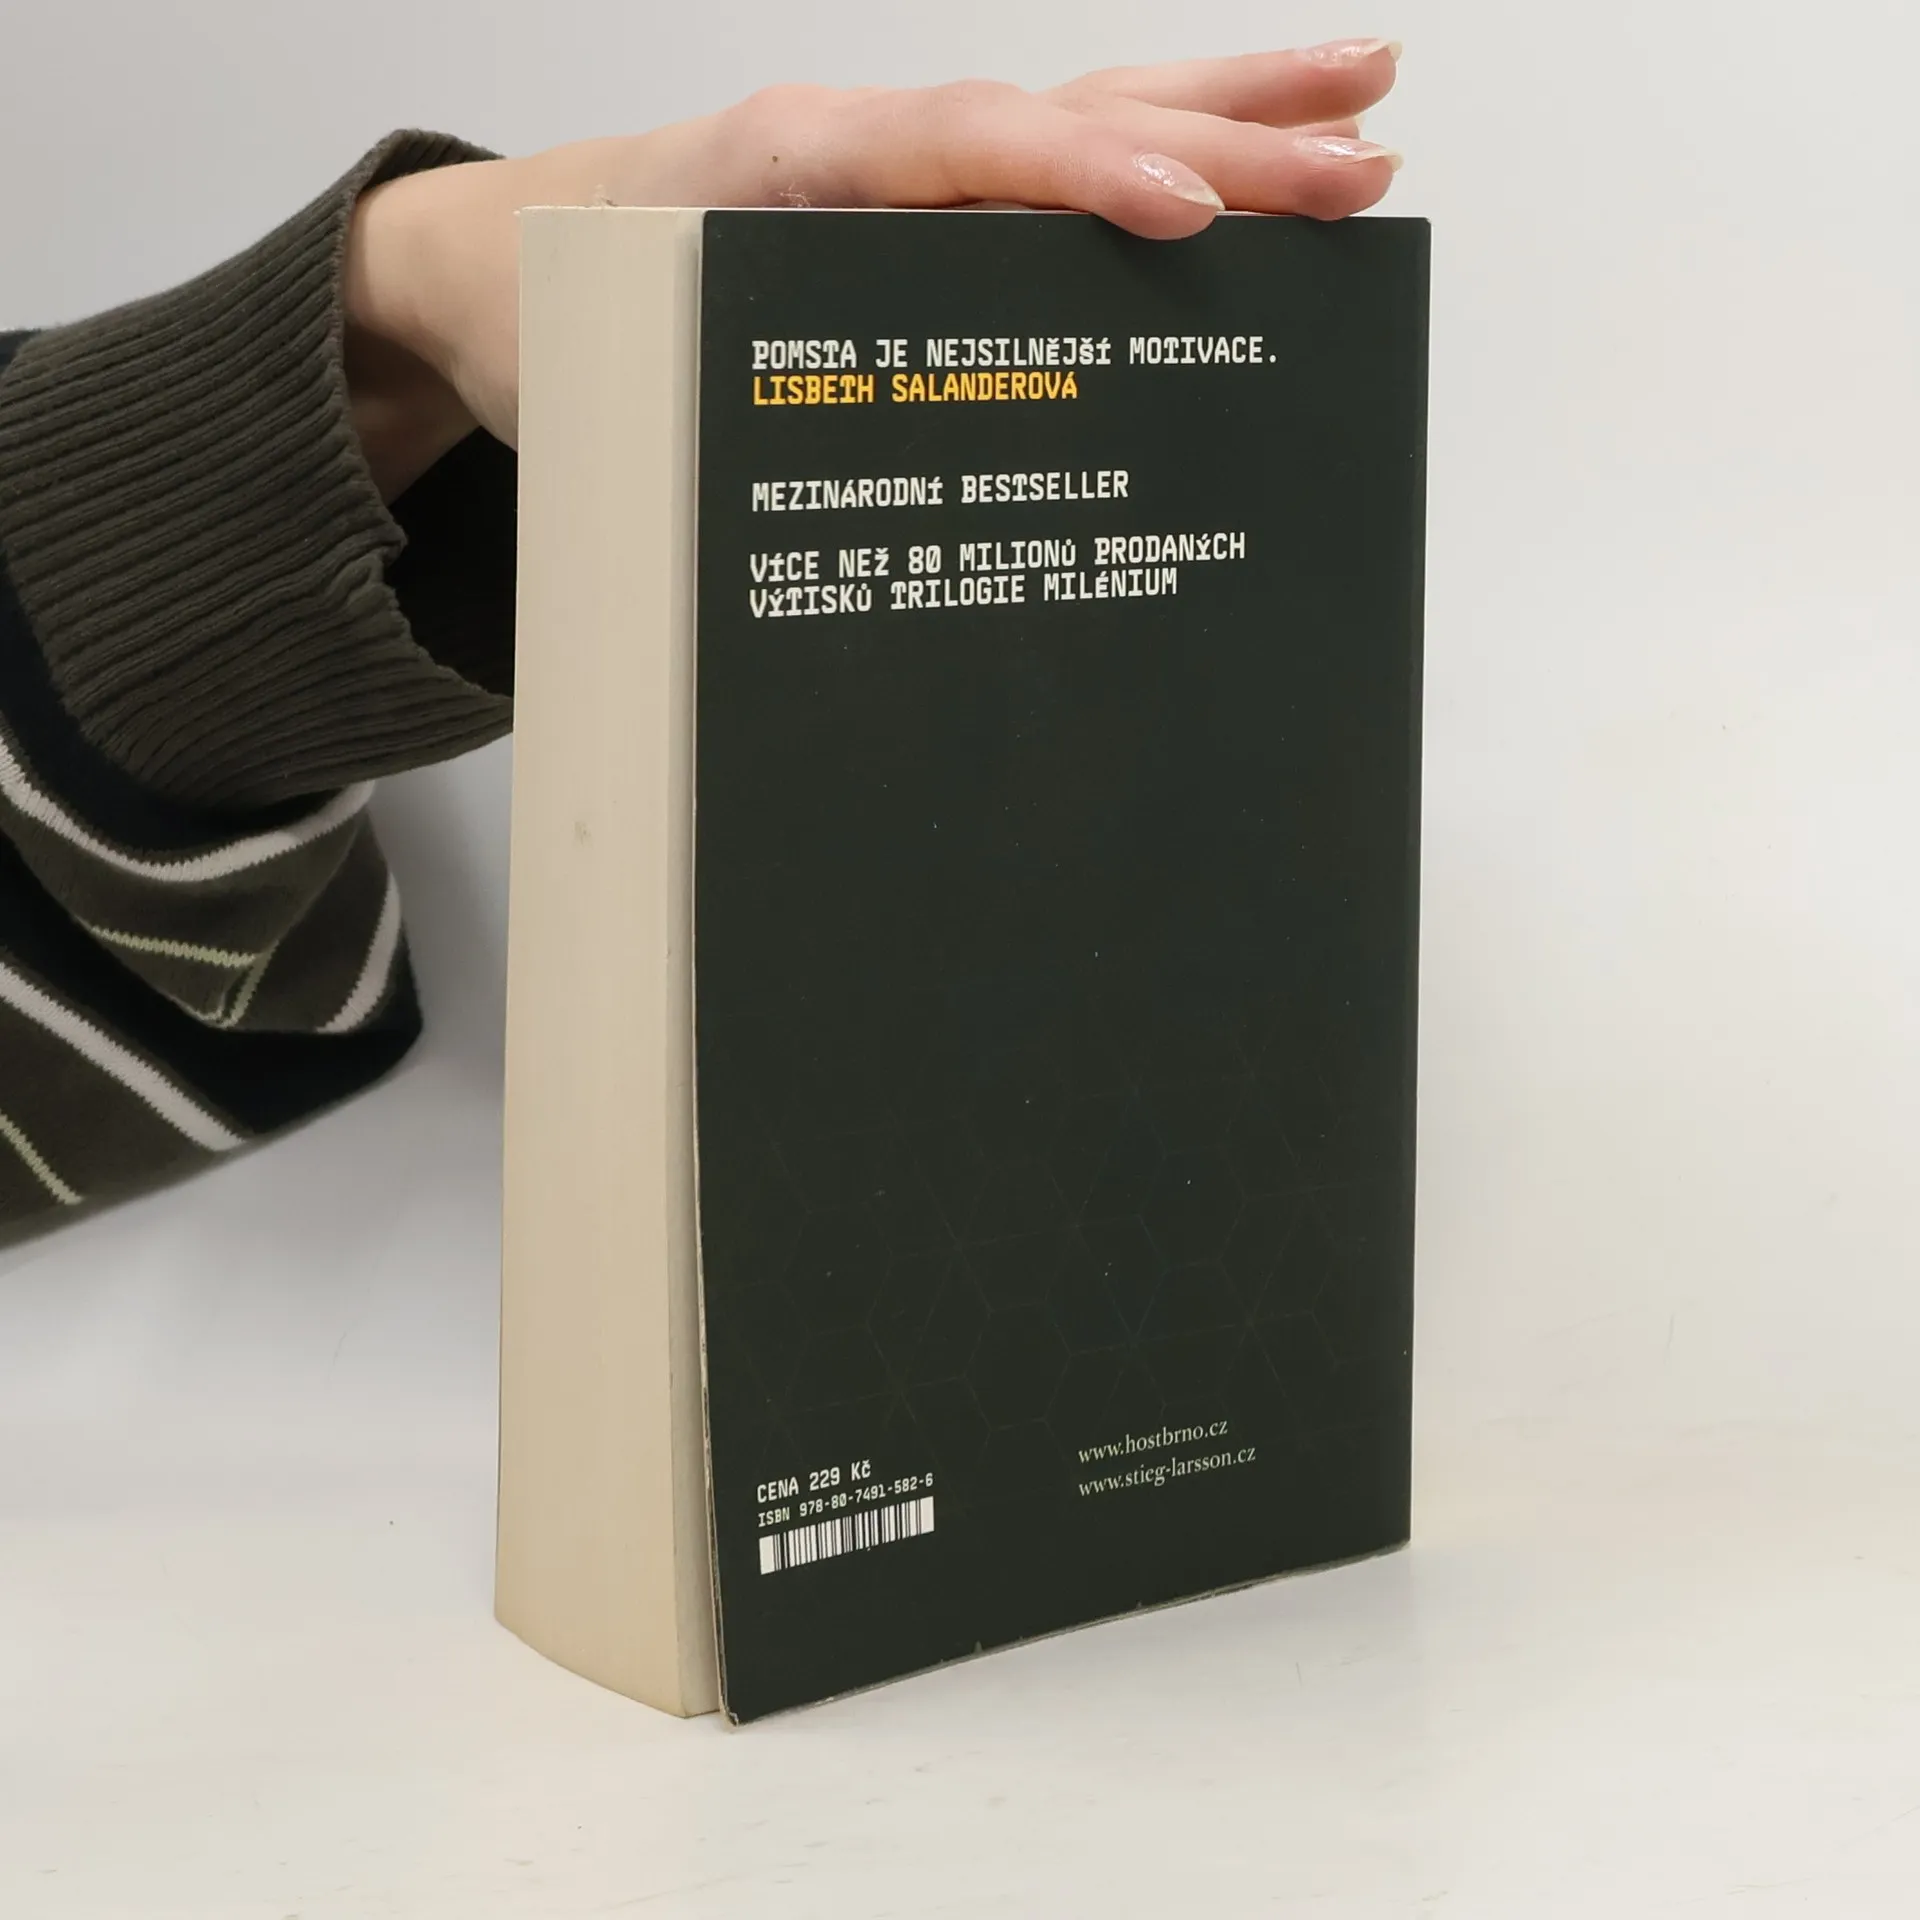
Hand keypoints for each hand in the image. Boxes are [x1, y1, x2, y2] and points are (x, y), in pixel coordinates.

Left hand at [344, 41, 1403, 494]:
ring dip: (1227, 106)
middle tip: (1359, 164)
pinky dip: (1151, 155)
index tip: (1193, 219)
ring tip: (1362, 98)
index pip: (967, 154)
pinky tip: (1229, 164)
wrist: (494, 273)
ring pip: (1084, 118)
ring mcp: (902, 166)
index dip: (1084, 182)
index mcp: (791, 168)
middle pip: (1068, 121)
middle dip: (1224, 138)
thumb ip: (710, 428)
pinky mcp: (916, 202)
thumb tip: (820, 557)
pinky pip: (1050, 165)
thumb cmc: (556, 322)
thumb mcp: (615, 378)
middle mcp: (865, 151)